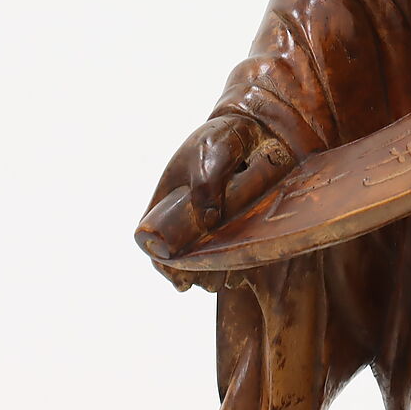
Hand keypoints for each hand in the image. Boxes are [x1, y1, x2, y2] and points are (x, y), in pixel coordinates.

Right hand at [138, 113, 278, 290]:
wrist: (258, 126)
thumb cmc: (223, 137)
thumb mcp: (208, 154)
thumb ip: (206, 185)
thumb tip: (209, 220)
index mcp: (166, 199)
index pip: (152, 240)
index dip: (162, 262)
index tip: (179, 279)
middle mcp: (187, 214)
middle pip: (181, 256)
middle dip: (193, 274)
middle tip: (208, 283)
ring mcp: (212, 219)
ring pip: (207, 257)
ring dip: (214, 273)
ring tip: (225, 280)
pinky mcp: (238, 221)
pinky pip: (233, 250)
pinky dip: (236, 264)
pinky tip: (242, 273)